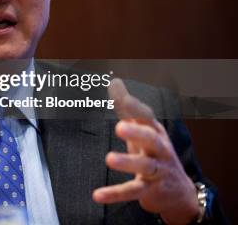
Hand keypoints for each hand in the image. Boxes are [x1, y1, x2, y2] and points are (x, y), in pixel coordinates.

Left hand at [93, 79, 198, 224]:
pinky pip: (132, 191)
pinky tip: (98, 195)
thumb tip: (115, 82)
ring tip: (109, 159)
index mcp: (155, 132)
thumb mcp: (143, 130)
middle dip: (137, 133)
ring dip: (127, 162)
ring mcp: (157, 171)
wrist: (179, 193)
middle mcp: (160, 150)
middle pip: (151, 139)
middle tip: (120, 127)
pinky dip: (115, 193)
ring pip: (144, 166)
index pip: (147, 117)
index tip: (122, 98)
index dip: (135, 108)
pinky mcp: (150, 190)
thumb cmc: (155, 154)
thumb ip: (127, 108)